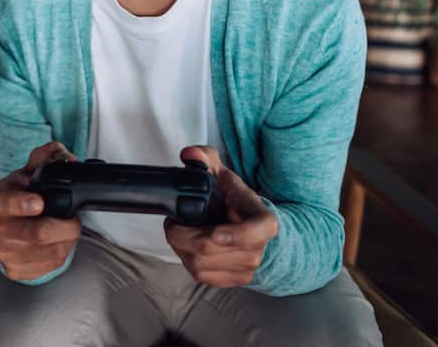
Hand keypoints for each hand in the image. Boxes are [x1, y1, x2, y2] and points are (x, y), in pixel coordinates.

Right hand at [0, 142, 81, 280]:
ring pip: (49, 250)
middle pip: (35, 232)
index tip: (39, 203)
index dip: (20, 203)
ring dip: (67, 239)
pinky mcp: (16, 270)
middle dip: (64, 225)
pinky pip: (50, 265)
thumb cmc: (24, 194)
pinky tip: (61, 242)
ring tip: (68, 228)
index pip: (2, 202)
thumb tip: (66, 159)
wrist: (14, 225)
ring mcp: (3, 252)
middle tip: (73, 218)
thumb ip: (49, 155)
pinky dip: (64, 252)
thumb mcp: (32, 170)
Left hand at [164, 145, 278, 287]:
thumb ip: (206, 158)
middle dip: (182, 234)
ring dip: (181, 247)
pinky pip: (200, 275)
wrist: (252, 229)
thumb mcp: (224, 175)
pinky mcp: (232, 281)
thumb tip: (190, 155)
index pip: (254, 232)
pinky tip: (188, 246)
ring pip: (200, 264)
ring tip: (181, 231)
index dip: (233, 235)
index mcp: (264, 222)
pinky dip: (186, 260)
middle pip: (209, 248)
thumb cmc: (237, 202)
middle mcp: (259, 249)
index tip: (214, 232)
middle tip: (174, 221)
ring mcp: (247, 269)